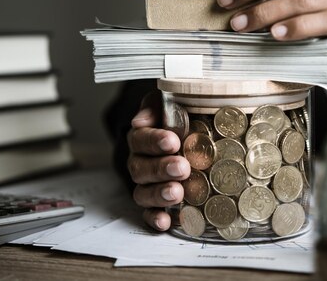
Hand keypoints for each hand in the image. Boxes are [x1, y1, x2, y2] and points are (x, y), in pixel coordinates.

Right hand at [127, 91, 190, 230]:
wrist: (187, 132)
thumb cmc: (177, 118)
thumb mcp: (166, 104)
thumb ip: (154, 107)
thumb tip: (140, 120)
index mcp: (140, 138)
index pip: (140, 139)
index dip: (154, 141)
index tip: (173, 141)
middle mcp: (139, 163)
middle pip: (141, 169)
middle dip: (161, 169)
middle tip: (182, 168)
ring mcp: (146, 185)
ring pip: (143, 193)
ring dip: (158, 194)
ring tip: (177, 192)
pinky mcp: (156, 204)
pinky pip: (149, 213)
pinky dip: (155, 218)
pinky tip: (166, 221)